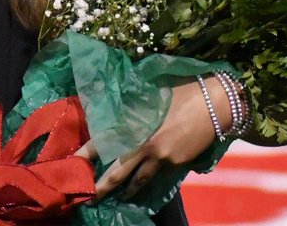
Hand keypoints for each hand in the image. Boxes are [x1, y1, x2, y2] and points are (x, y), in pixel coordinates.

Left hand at [75, 78, 223, 201]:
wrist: (214, 102)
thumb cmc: (182, 88)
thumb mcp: (150, 90)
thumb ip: (132, 101)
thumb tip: (115, 103)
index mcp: (133, 122)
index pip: (103, 141)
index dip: (86, 153)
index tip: (72, 162)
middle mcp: (142, 142)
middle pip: (116, 171)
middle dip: (101, 187)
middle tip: (88, 199)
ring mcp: (159, 156)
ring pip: (137, 180)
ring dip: (125, 191)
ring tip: (116, 198)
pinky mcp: (174, 162)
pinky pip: (156, 174)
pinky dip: (147, 180)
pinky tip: (142, 186)